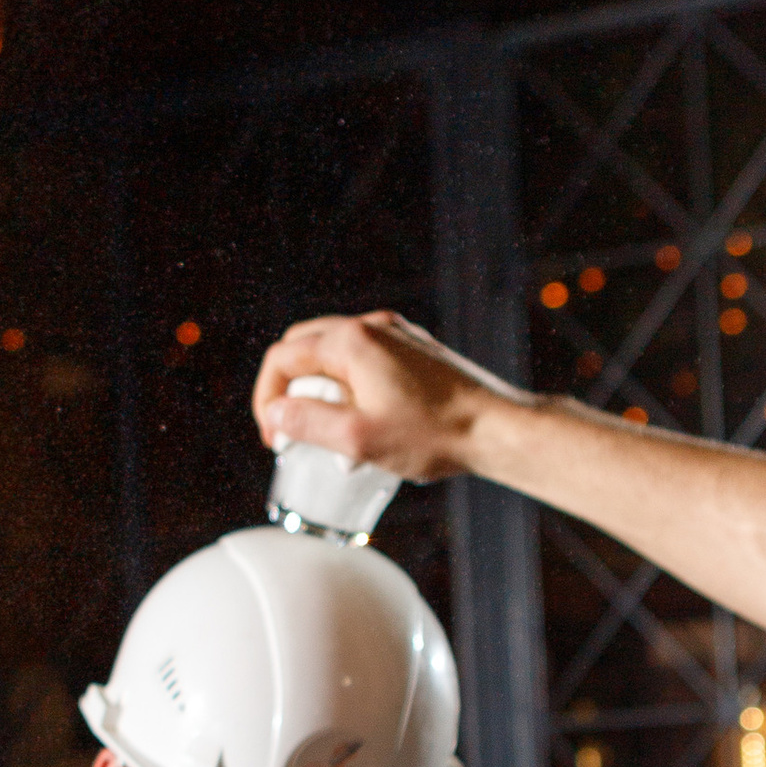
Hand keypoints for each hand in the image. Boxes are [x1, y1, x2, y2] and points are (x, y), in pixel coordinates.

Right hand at [251, 312, 526, 484]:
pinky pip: (365, 358)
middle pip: (304, 346)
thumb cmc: (435, 433)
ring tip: (327, 428)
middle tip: (291, 428)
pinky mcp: (416, 350)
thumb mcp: (358, 439)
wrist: (497, 428)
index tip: (275, 435)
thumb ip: (307, 423)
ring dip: (319, 386)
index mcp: (352, 342)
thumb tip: (276, 415)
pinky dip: (349, 383)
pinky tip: (363, 418)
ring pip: (335, 351)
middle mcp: (373, 327)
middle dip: (289, 387)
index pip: (283, 358)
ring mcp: (397, 335)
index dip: (268, 398)